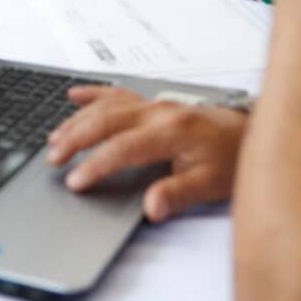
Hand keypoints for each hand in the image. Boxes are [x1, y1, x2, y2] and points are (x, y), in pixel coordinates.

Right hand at [47, 86, 246, 221]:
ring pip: (108, 106)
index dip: (97, 165)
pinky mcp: (154, 104)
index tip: (75, 182)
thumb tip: (151, 207)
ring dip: (79, 120)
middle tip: (53, 159)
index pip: (124, 147)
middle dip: (77, 138)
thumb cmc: (230, 158)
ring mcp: (155, 105)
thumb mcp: (211, 185)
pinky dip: (94, 93)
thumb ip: (178, 194)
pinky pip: (119, 93)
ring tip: (55, 138)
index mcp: (171, 132)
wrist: (248, 133)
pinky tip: (75, 95)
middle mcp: (159, 113)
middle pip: (108, 119)